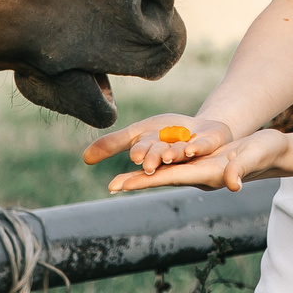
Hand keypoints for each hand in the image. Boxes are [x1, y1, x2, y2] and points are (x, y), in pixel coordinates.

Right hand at [82, 112, 236, 175]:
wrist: (202, 129)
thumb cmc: (166, 134)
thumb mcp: (138, 133)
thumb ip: (113, 144)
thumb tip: (84, 159)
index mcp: (153, 154)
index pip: (142, 155)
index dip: (138, 156)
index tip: (131, 162)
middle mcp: (171, 156)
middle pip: (160, 157)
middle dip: (152, 158)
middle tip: (147, 163)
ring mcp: (190, 151)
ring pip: (180, 153)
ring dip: (173, 155)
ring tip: (167, 156)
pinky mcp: (208, 143)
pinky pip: (202, 146)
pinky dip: (196, 147)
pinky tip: (190, 149)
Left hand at [107, 128, 290, 193]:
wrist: (275, 151)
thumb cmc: (267, 152)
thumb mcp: (254, 156)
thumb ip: (242, 169)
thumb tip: (233, 184)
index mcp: (208, 174)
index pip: (170, 178)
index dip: (146, 180)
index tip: (123, 186)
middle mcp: (200, 174)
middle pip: (163, 178)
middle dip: (138, 181)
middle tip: (111, 185)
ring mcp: (202, 168)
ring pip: (167, 171)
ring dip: (146, 174)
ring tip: (122, 177)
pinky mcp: (204, 161)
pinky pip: (177, 162)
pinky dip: (159, 163)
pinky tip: (148, 161)